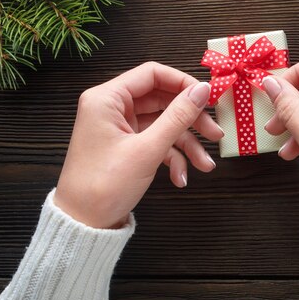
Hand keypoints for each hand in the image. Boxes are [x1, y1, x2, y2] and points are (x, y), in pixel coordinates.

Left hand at [54, 62, 222, 228]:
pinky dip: (172, 158)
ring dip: (187, 145)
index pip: (152, 74)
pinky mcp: (127, 146)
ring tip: (204, 165)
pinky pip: (157, 142)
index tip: (209, 97)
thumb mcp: (148, 149)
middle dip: (191, 120)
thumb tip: (203, 89)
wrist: (82, 225)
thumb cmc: (105, 185)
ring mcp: (121, 128)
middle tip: (216, 135)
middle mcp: (113, 108)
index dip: (183, 82)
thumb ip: (178, 116)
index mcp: (107, 99)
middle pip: (163, 101)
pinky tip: (180, 178)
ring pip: (164, 124)